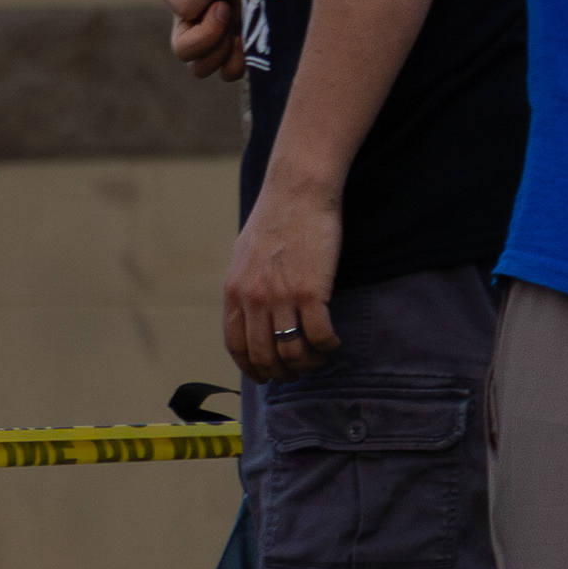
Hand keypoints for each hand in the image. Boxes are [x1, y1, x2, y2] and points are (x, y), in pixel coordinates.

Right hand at [149, 0, 244, 81]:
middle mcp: (190, 15)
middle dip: (207, 33)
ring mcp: (212, 34)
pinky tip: (250, 42)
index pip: (179, 4)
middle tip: (228, 8)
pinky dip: (235, 65)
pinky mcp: (234, 46)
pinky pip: (225, 74)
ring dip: (220, 51)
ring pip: (199, 67)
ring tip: (241, 29)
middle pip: (181, 47)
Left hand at [223, 186, 342, 382]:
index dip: (251, 368)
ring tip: (318, 358)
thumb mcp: (244, 255)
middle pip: (264, 356)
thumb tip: (248, 313)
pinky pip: (319, 336)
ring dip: (308, 363)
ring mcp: (281, 296)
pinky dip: (328, 347)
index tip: (265, 376)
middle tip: (297, 372)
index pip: (236, 345)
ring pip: (293, 352)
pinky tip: (333, 342)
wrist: (298, 192)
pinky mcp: (310, 291)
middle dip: (281, 372)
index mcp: (234, 291)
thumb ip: (244, 287)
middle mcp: (253, 298)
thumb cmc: (275, 219)